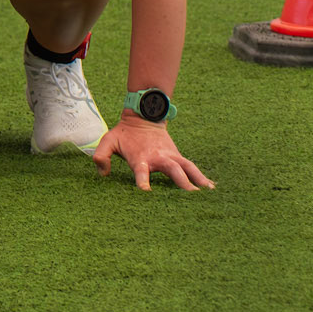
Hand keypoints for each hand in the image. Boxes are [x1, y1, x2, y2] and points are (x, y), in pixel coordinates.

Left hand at [94, 115, 213, 192]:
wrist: (143, 116)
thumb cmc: (124, 134)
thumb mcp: (108, 140)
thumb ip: (101, 156)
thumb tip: (103, 173)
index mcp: (140, 157)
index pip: (141, 170)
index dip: (143, 180)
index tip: (146, 190)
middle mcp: (158, 157)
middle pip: (171, 169)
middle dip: (180, 181)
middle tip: (190, 195)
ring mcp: (170, 156)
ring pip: (186, 167)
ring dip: (196, 179)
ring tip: (207, 193)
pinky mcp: (177, 156)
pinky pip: (191, 167)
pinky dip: (201, 176)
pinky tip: (211, 188)